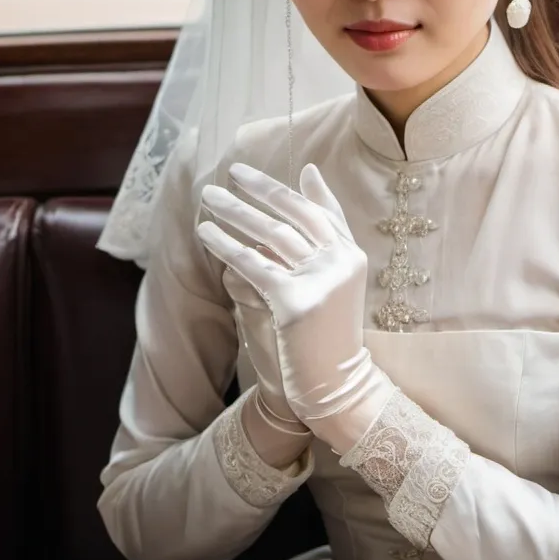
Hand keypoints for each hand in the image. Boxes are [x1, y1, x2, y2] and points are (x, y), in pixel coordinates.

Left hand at [197, 163, 393, 452]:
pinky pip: (254, 264)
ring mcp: (322, 281)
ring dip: (236, 211)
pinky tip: (205, 233)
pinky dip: (226, 245)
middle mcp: (342, 262)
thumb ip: (321, 247)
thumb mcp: (334, 288)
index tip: (276, 171)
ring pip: (272, 234)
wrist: (337, 388)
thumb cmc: (327, 338)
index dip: (296, 190)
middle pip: (296, 214)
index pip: (323, 212)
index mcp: (353, 256)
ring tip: (209, 197)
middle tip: (232, 171)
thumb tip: (306, 193)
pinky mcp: (297, 302)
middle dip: (262, 189)